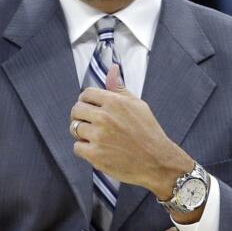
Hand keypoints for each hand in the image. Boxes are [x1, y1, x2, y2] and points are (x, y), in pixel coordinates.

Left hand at [70, 65, 193, 197]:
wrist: (157, 161)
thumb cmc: (149, 132)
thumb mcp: (138, 105)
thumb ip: (120, 88)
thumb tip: (112, 69)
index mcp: (114, 102)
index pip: (86, 94)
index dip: (86, 101)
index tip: (90, 108)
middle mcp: (104, 117)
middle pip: (76, 110)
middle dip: (81, 116)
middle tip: (91, 123)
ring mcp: (98, 136)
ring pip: (74, 128)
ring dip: (82, 133)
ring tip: (96, 137)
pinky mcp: (95, 154)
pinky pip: (77, 147)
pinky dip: (84, 149)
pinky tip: (97, 149)